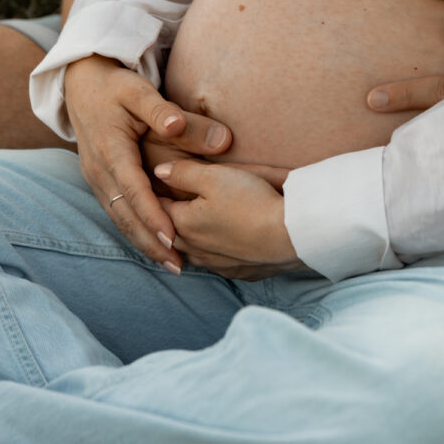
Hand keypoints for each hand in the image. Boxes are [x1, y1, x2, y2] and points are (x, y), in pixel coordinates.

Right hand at [64, 55, 232, 271]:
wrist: (81, 83)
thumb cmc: (115, 86)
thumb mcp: (139, 91)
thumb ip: (165, 110)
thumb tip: (182, 126)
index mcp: (110, 150)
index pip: (133, 190)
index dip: (152, 215)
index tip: (174, 237)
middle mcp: (99, 171)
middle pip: (125, 214)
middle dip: (150, 242)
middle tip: (178, 265)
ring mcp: (96, 178)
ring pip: (119, 218)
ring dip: (143, 242)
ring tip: (171, 264)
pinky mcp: (99, 181)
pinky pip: (117, 211)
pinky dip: (135, 230)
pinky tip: (154, 244)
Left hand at [154, 160, 300, 279]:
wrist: (289, 235)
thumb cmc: (251, 201)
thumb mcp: (213, 176)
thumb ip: (183, 172)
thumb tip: (159, 172)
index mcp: (183, 224)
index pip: (156, 208)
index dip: (155, 193)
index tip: (154, 183)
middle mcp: (194, 249)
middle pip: (169, 234)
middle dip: (165, 220)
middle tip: (165, 205)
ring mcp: (215, 264)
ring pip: (191, 252)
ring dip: (187, 239)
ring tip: (188, 226)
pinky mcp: (236, 272)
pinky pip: (214, 262)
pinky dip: (211, 252)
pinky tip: (217, 245)